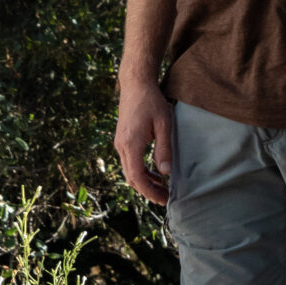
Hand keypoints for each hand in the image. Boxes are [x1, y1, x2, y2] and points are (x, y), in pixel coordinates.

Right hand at [115, 75, 175, 205]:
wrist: (135, 84)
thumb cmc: (151, 101)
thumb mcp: (164, 124)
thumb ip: (164, 148)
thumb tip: (165, 172)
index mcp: (131, 144)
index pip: (137, 177)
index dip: (150, 192)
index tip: (164, 200)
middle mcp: (121, 146)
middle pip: (131, 178)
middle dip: (148, 191)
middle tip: (166, 198)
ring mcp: (119, 143)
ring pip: (129, 171)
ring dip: (144, 182)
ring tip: (162, 187)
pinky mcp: (122, 140)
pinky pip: (129, 162)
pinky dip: (140, 171)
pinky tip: (154, 173)